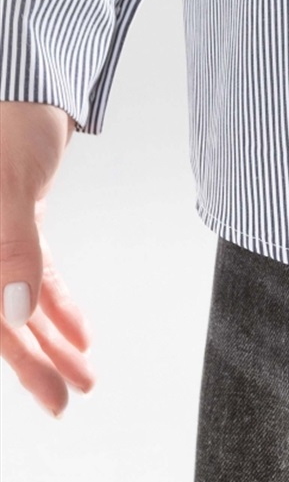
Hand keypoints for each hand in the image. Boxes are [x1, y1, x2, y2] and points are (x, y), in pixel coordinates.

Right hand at [0, 102, 94, 416]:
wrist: (21, 80)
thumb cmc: (9, 121)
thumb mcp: (10, 185)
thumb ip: (12, 249)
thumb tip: (14, 315)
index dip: (21, 364)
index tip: (52, 398)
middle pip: (0, 321)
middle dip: (38, 363)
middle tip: (72, 401)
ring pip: (19, 302)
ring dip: (52, 338)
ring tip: (86, 375)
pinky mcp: (14, 223)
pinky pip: (32, 273)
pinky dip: (55, 301)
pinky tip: (80, 330)